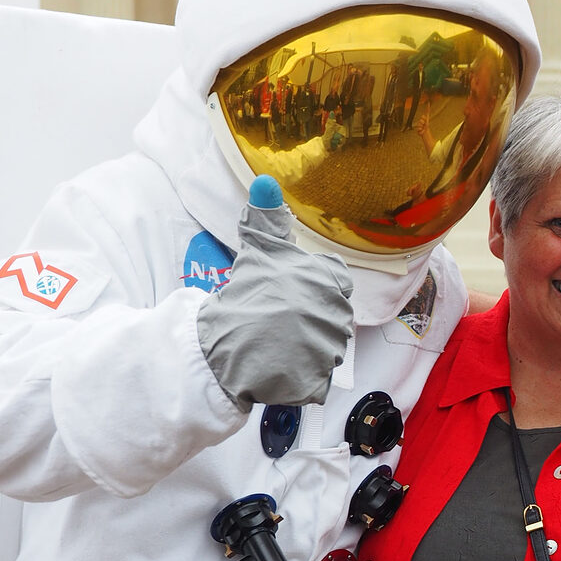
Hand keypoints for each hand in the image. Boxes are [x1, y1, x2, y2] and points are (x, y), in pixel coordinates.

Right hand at [196, 189, 353, 410]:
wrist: (222, 346)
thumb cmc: (242, 295)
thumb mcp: (256, 251)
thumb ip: (266, 217)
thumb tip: (265, 180)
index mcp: (329, 279)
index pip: (336, 281)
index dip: (312, 287)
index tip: (289, 294)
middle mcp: (338, 313)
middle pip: (333, 315)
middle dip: (309, 319)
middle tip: (277, 321)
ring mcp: (330, 349)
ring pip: (327, 347)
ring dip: (306, 348)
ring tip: (277, 344)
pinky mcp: (320, 380)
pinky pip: (318, 378)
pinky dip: (300, 376)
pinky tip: (278, 366)